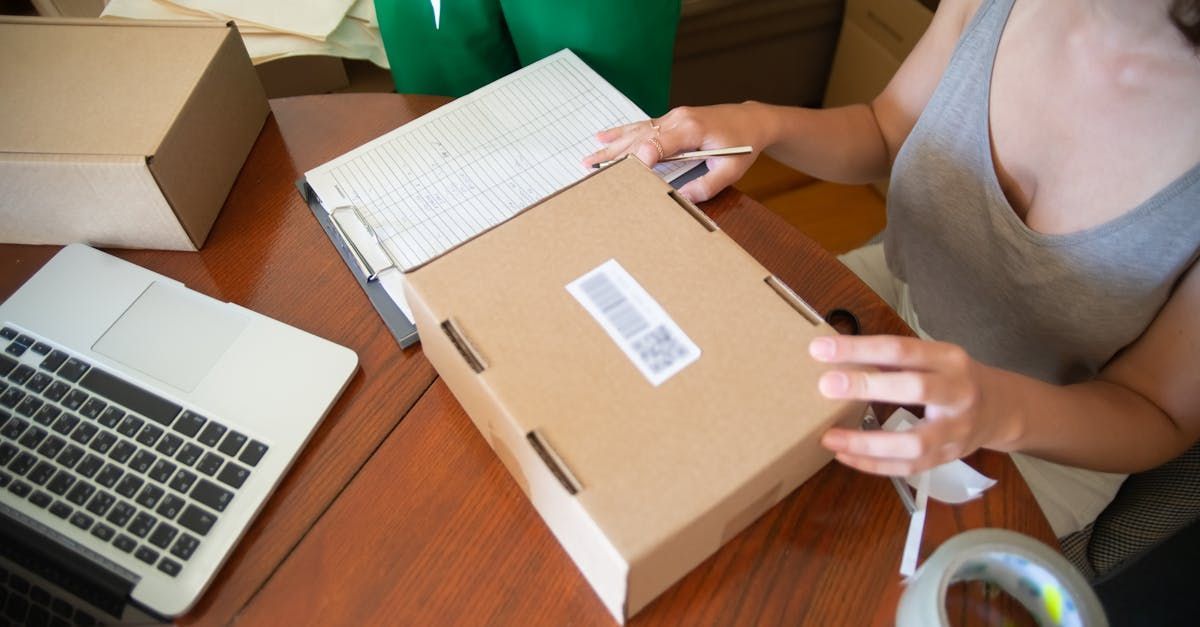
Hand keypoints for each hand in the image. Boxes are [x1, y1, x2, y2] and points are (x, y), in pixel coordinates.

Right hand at [581, 103, 766, 202]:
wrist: (751, 121)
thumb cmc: (743, 145)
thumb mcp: (731, 170)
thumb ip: (707, 186)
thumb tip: (683, 199)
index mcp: (692, 130)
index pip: (659, 142)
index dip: (641, 156)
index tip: (626, 170)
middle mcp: (679, 120)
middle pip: (640, 137)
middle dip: (615, 153)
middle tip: (591, 167)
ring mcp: (673, 117)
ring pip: (637, 131)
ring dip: (613, 144)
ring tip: (591, 156)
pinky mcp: (672, 119)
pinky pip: (643, 126)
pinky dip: (622, 132)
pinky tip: (604, 136)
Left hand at [808, 335, 1018, 475]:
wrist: (1001, 409)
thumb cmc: (953, 377)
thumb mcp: (933, 358)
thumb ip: (894, 359)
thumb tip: (838, 356)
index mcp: (949, 359)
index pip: (901, 350)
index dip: (860, 348)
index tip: (820, 349)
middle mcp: (957, 393)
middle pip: (915, 389)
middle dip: (868, 387)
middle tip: (826, 385)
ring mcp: (956, 430)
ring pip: (914, 441)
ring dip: (867, 442)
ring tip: (829, 438)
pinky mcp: (948, 458)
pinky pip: (909, 467)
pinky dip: (874, 465)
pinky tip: (845, 456)